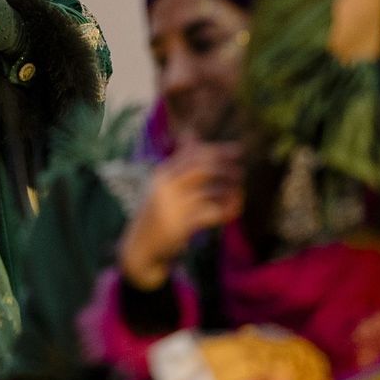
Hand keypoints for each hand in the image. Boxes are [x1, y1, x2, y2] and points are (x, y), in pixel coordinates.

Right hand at [118, 140, 242, 289]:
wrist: (139, 246)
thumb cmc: (156, 211)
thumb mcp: (163, 183)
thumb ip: (179, 161)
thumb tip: (191, 132)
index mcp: (163, 174)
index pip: (193, 154)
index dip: (218, 150)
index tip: (238, 150)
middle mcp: (166, 186)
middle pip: (201, 168)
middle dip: (225, 168)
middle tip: (240, 172)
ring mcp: (173, 206)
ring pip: (210, 192)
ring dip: (230, 192)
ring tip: (239, 193)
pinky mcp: (181, 226)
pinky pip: (211, 213)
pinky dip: (226, 210)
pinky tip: (234, 210)